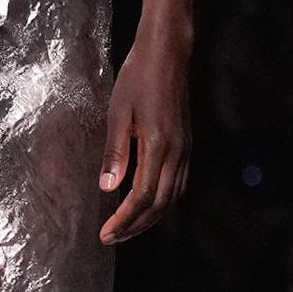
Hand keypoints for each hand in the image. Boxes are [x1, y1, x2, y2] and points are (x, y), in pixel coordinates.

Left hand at [99, 33, 191, 243]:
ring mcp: (185, 149)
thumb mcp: (118, 113)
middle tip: (112, 238)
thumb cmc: (139, 77)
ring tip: (127, 228)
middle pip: (160, 204)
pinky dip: (164, 202)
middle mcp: (177, 153)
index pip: (142, 196)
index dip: (124, 220)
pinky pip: (179, 184)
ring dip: (150, 218)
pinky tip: (148, 204)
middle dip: (135, 226)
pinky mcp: (187, 144)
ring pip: (173, 197)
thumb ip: (114, 153)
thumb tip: (106, 188)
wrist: (168, 53)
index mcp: (158, 145)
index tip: (106, 234)